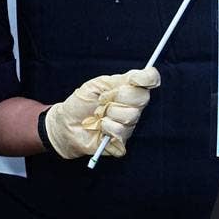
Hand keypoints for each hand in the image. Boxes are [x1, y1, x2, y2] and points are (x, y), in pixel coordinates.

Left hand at [44, 68, 159, 158]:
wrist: (66, 123)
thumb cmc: (82, 103)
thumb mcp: (99, 84)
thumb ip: (120, 80)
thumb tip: (139, 76)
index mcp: (130, 90)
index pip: (151, 79)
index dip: (147, 79)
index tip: (133, 80)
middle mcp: (134, 107)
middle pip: (142, 98)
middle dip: (118, 97)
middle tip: (102, 100)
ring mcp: (129, 125)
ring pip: (130, 116)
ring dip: (108, 114)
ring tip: (98, 115)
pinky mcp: (121, 142)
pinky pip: (121, 133)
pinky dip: (106, 129)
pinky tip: (99, 129)